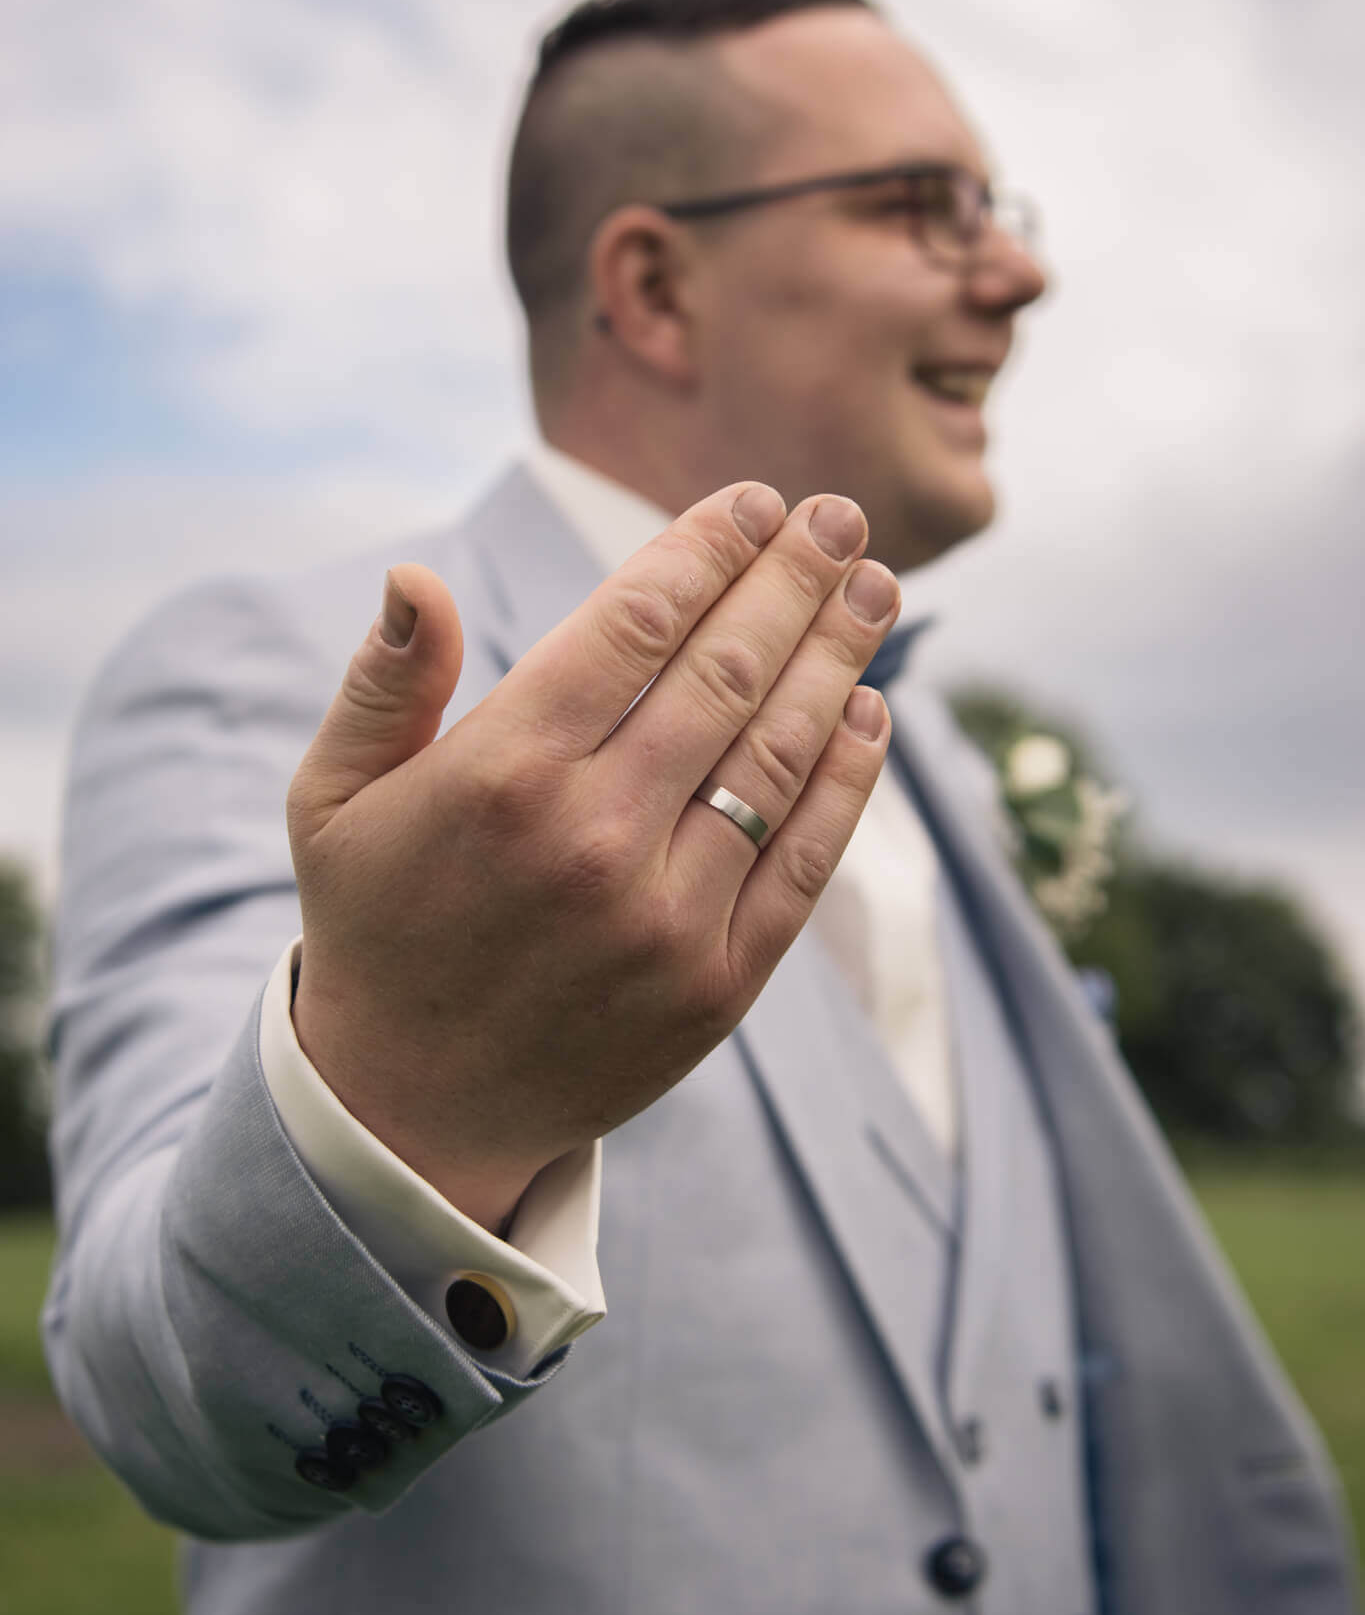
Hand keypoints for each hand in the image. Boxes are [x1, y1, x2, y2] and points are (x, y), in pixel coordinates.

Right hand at [286, 483, 899, 1230]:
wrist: (412, 1112)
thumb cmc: (377, 924)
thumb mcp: (334, 800)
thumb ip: (384, 684)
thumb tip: (419, 577)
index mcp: (500, 773)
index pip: (636, 623)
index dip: (707, 548)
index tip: (754, 503)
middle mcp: (593, 837)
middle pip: (726, 672)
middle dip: (793, 580)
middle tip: (838, 519)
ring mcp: (665, 916)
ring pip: (778, 755)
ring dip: (838, 659)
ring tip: (874, 591)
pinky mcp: (717, 985)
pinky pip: (804, 860)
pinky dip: (845, 778)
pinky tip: (867, 711)